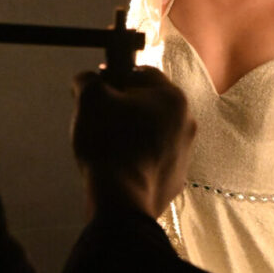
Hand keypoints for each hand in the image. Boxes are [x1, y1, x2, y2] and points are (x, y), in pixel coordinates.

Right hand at [72, 66, 195, 218]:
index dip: (116, 77)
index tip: (99, 89)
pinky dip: (139, 159)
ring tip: (109, 145)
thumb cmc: (108, 142)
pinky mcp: (176, 178)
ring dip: (134, 133)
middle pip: (150, 104)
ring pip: (154, 132)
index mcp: (172, 97)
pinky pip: (154, 159)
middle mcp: (186, 123)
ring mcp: (184, 153)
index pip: (143, 73)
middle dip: (126, 107)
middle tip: (101, 118)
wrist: (121, 199)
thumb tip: (87, 79)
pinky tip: (120, 166)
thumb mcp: (90, 98)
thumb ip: (88, 79)